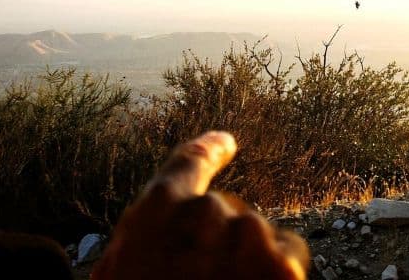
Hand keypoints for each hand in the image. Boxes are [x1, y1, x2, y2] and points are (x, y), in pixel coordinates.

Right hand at [92, 131, 308, 278]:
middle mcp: (205, 212)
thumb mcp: (121, 279)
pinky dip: (276, 273)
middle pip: (222, 212)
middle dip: (215, 242)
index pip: (188, 164)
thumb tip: (146, 243)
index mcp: (157, 211)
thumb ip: (135, 247)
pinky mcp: (283, 264)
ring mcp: (248, 234)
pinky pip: (287, 254)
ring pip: (255, 234)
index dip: (207, 150)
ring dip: (245, 261)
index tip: (225, 142)